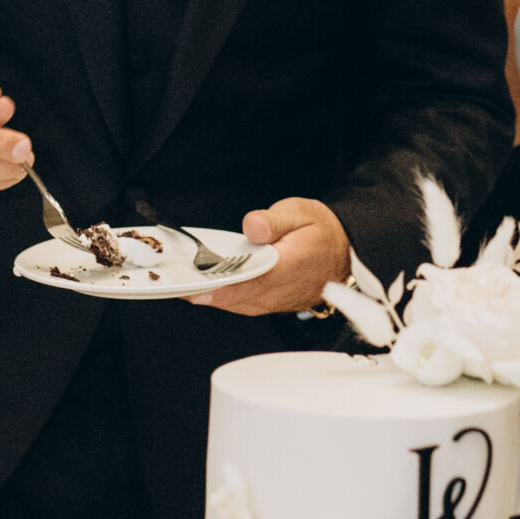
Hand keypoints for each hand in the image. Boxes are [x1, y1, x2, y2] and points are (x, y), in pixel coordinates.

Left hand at [194, 195, 351, 315]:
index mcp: (290, 267)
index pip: (252, 282)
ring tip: (181, 285)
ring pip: (237, 305)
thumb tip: (252, 226)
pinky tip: (205, 288)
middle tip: (173, 284)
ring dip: (210, 297)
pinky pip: (243, 305)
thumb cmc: (323, 233)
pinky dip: (223, 299)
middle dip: (205, 292)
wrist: (346, 254)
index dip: (222, 288)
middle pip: (237, 298)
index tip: (197, 289)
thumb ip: (275, 219)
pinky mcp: (272, 304)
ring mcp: (276, 302)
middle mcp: (282, 291)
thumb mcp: (303, 212)